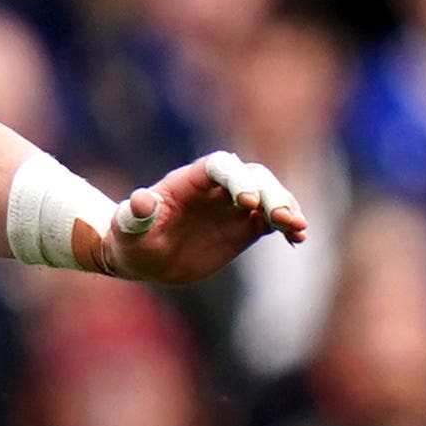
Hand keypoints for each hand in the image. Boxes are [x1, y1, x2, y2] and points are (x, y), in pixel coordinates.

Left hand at [94, 150, 307, 285]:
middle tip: (282, 217)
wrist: (143, 258)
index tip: (248, 202)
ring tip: (297, 228)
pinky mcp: (244, 226)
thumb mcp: (127, 231)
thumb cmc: (131, 239)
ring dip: (286, 208)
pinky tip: (297, 239)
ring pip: (270, 195)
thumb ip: (135, 216)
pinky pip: (272, 220)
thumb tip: (140, 200)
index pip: (221, 167)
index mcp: (189, 180)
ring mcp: (233, 206)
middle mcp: (216, 188)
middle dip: (271, 193)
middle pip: (254, 177)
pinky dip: (287, 226)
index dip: (237, 179)